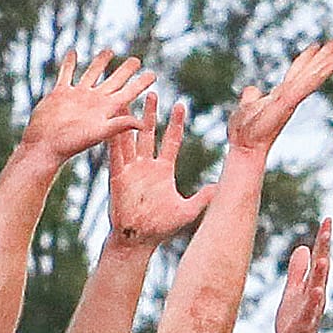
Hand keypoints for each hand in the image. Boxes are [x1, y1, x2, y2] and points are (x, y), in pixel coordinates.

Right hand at [21, 49, 156, 165]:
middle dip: (125, 70)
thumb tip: (143, 123)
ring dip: (100, 62)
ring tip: (109, 51)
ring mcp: (77, 96)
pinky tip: (73, 52)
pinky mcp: (61, 93)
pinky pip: (67, 73)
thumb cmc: (71, 143)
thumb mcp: (99, 133)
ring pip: (92, 73)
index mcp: (106, 109)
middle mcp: (94, 101)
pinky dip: (69, 63)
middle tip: (136, 59)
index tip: (153, 73)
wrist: (45, 145)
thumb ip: (119, 125)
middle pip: (114, 81)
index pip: (128, 93)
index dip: (141, 83)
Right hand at [106, 95, 213, 247]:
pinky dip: (114, 140)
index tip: (180, 105)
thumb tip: (220, 188)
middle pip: (148, 133)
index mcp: (163, 170)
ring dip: (128, 121)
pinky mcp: (118, 177)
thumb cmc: (161, 228)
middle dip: (149, 113)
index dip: (175, 123)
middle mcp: (146, 166)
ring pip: (129, 139)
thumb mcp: (187, 211)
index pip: (170, 140)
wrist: (138, 241)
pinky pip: (115, 155)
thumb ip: (203, 198)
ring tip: (126, 101)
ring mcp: (131, 170)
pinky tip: (112, 124)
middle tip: (151, 92)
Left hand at [225, 39, 332, 158]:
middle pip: (310, 71)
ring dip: (327, 62)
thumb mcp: (247, 106)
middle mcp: (290, 95)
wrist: (245, 146)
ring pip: (312, 76)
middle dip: (324, 56)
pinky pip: (307, 85)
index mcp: (281, 94)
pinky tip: (332, 66)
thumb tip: (252, 90)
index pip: (297, 72)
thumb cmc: (245, 131)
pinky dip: (319, 75)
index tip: (318, 45)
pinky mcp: (288, 102)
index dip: (307, 58)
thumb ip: (251, 97)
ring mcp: (291, 99)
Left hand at [274, 220, 332, 332]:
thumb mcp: (292, 293)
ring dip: (321, 274)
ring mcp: (311, 312)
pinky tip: (315, 291)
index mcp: (312, 287)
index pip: (320, 260)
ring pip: (318, 290)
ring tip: (322, 257)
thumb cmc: (293, 324)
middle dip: (325, 249)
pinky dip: (312, 302)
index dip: (323, 240)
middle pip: (322, 270)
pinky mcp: (303, 328)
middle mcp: (316, 297)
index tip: (327, 219)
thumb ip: (298, 272)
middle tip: (327, 229)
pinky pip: (309, 313)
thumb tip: (303, 247)